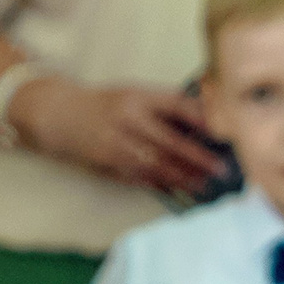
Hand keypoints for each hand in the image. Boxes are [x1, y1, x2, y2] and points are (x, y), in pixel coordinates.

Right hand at [10, 76, 226, 195]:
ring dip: (183, 177)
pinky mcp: (109, 165)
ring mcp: (117, 145)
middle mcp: (128, 120)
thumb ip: (165, 105)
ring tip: (204, 185)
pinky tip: (178, 190)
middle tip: (220, 168)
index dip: (202, 119)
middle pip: (170, 142)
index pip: (177, 106)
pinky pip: (140, 178)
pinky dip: (161, 185)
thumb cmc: (104, 104)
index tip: (223, 131)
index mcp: (138, 97)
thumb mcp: (134, 93)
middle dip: (198, 158)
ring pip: (157, 165)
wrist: (59, 115)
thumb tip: (204, 119)